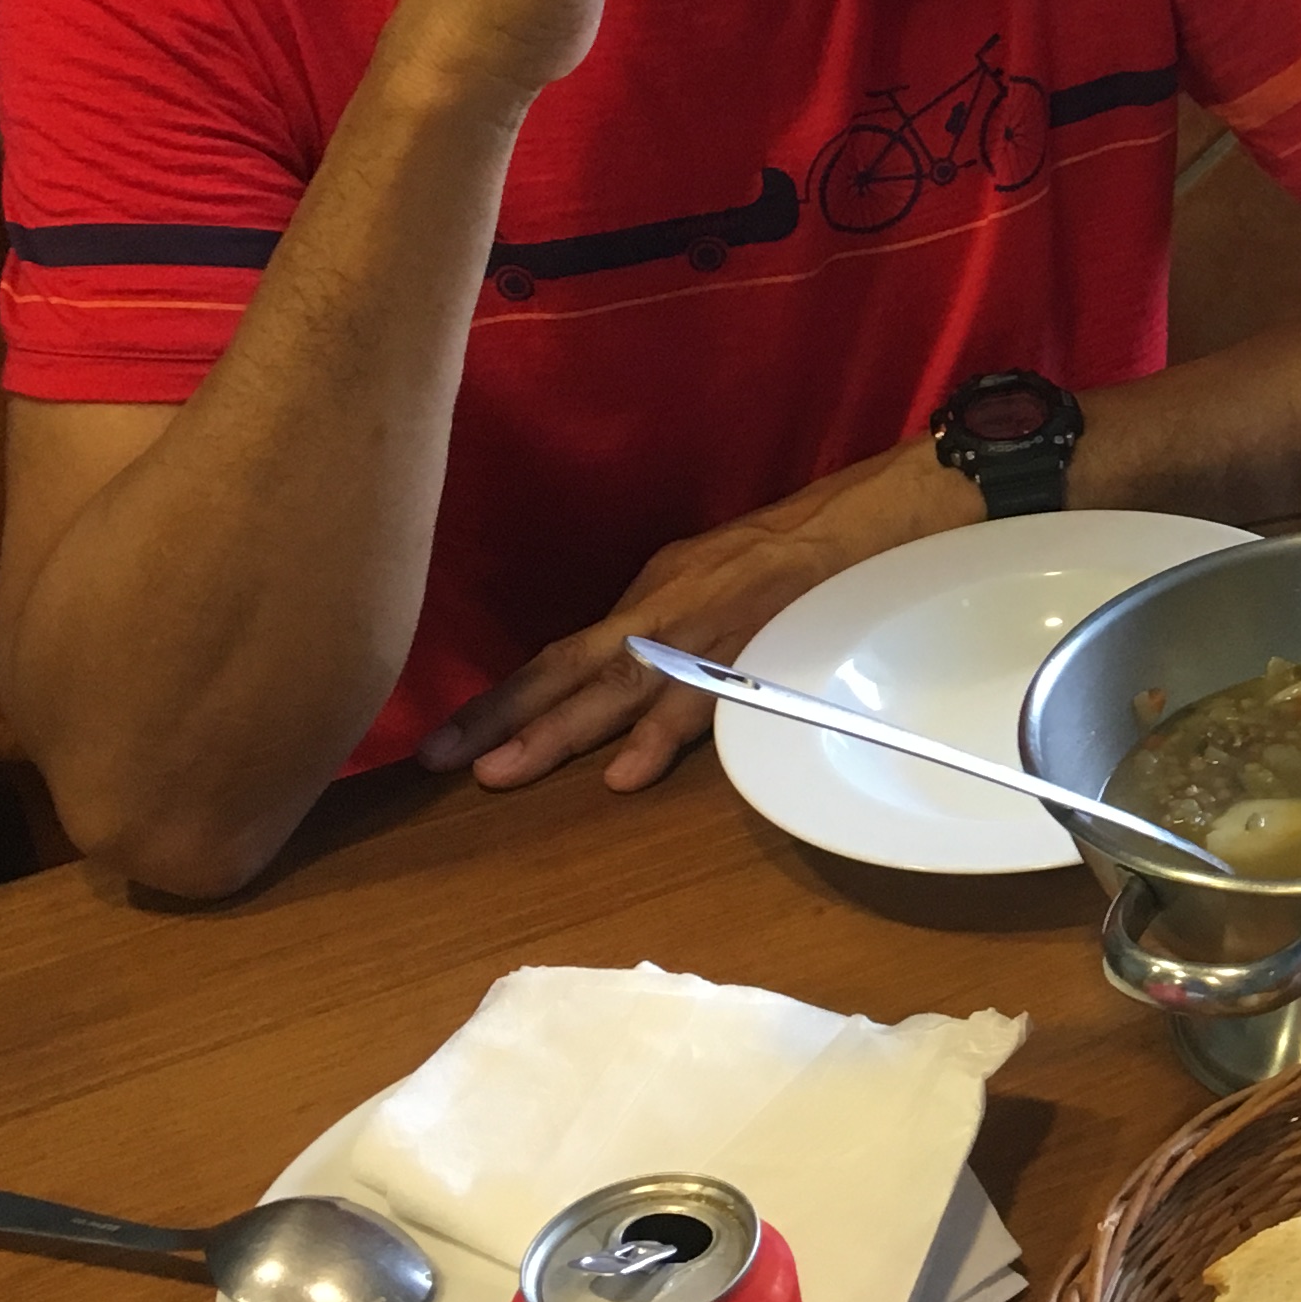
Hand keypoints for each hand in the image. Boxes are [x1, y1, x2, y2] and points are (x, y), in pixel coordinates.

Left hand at [417, 441, 978, 791]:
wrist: (857, 526)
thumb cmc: (785, 550)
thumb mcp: (697, 575)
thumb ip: (652, 620)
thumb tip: (610, 661)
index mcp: (645, 600)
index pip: (558, 657)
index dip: (500, 701)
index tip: (443, 741)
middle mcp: (661, 616)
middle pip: (570, 673)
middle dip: (505, 720)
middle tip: (444, 762)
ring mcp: (703, 638)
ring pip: (619, 692)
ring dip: (560, 734)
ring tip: (505, 774)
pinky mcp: (751, 657)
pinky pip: (701, 703)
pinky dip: (662, 739)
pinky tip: (626, 776)